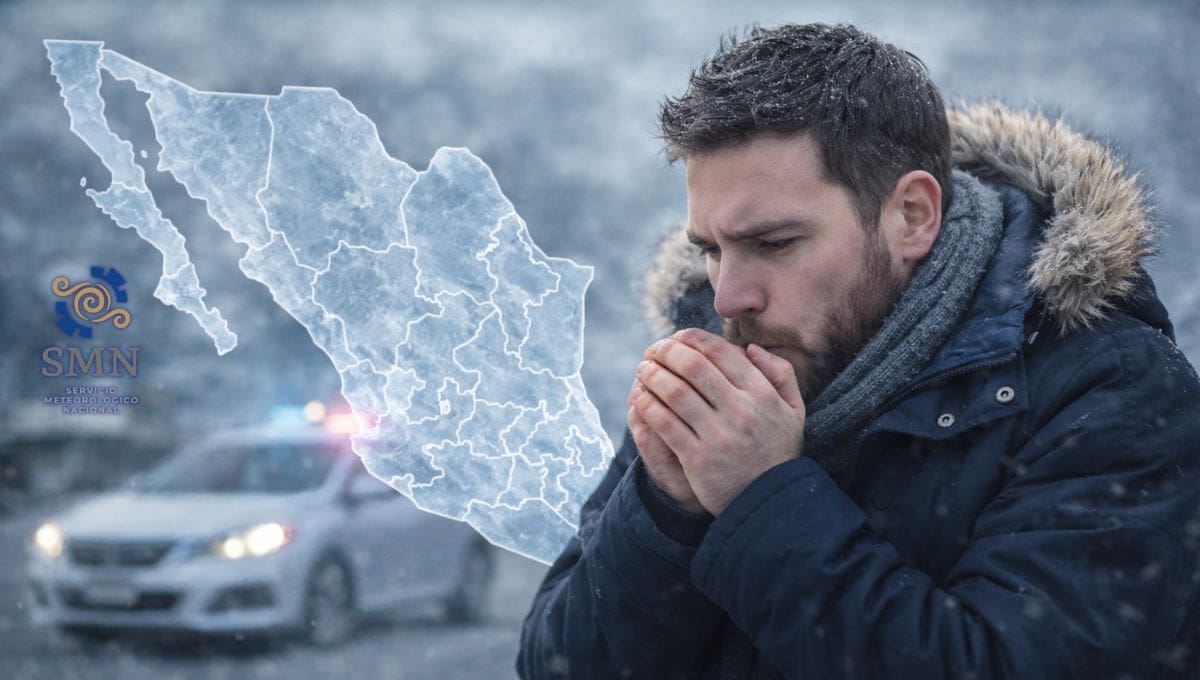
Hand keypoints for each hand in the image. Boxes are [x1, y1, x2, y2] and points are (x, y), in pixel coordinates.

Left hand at [629, 328, 806, 514]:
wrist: (771, 501)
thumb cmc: (779, 450)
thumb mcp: (793, 410)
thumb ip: (780, 373)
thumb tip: (750, 347)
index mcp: (762, 393)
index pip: (720, 352)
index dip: (691, 338)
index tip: (676, 337)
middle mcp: (741, 411)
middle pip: (693, 367)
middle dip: (666, 352)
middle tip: (652, 350)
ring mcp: (719, 435)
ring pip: (675, 393)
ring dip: (652, 376)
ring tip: (642, 370)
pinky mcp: (698, 459)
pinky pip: (665, 424)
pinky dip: (648, 407)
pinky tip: (639, 399)